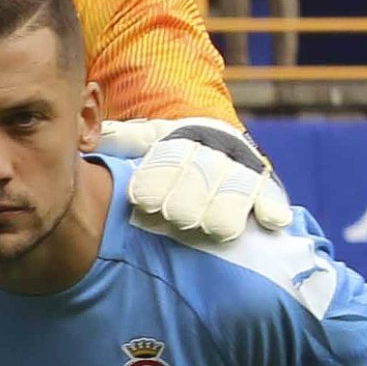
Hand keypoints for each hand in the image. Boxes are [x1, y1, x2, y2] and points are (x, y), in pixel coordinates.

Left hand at [109, 117, 292, 242]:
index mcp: (182, 139)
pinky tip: (272, 220)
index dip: (159, 180)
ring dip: (227, 207)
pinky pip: (272, 194)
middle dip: (190, 196)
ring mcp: (243, 168)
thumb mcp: (145, 139)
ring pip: (238, 187)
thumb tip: (93, 137)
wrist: (214, 137)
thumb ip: (121, 139)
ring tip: (215, 228)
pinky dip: (273, 206)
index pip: (169, 159)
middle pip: (204, 175)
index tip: (145, 201)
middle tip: (177, 217)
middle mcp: (216, 151)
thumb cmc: (170, 150)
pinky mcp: (267, 185)